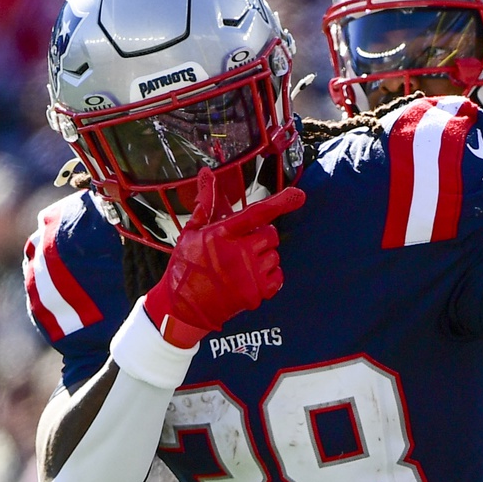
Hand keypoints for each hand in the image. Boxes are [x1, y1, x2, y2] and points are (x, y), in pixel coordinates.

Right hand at [143, 169, 304, 346]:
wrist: (183, 308)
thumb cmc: (186, 266)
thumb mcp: (191, 232)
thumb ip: (205, 203)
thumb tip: (206, 173)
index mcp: (222, 234)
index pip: (256, 214)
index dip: (280, 203)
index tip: (299, 195)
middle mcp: (238, 253)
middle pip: (270, 235)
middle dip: (261, 237)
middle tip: (243, 246)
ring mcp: (248, 275)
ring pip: (274, 256)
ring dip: (264, 257)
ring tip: (243, 265)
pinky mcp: (256, 293)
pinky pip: (278, 277)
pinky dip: (270, 277)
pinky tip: (251, 278)